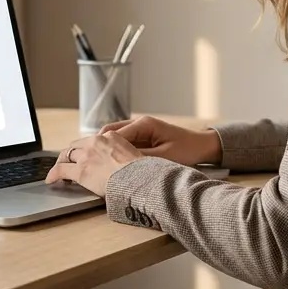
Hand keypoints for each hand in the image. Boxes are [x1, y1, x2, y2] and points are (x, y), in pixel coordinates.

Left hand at [45, 133, 142, 196]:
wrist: (138, 179)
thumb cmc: (141, 171)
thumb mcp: (136, 154)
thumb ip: (125, 154)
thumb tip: (124, 163)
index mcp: (111, 137)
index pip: (92, 140)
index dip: (85, 149)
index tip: (84, 154)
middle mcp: (96, 142)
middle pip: (76, 145)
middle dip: (71, 154)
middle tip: (67, 162)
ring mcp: (86, 156)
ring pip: (66, 155)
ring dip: (62, 162)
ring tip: (58, 171)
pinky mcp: (80, 171)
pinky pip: (61, 170)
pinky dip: (53, 174)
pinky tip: (50, 180)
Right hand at [98, 115, 220, 167]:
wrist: (203, 146)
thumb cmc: (187, 150)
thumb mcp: (164, 157)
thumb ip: (141, 159)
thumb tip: (120, 165)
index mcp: (144, 124)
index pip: (115, 134)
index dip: (101, 147)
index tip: (90, 159)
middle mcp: (139, 123)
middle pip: (110, 133)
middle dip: (97, 146)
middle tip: (85, 161)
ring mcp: (140, 129)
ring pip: (114, 138)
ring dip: (105, 149)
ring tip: (93, 163)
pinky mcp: (142, 137)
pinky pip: (123, 143)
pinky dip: (115, 151)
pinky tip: (109, 164)